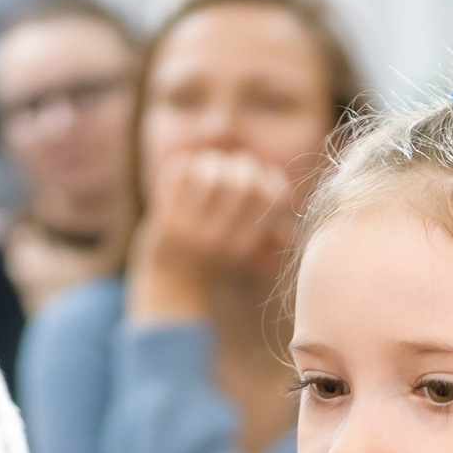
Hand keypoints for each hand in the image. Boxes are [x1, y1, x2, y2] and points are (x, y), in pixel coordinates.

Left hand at [127, 149, 292, 317]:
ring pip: (211, 173)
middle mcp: (220, 240)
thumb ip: (270, 237)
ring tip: (210, 169)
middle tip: (234, 170)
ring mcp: (190, 230)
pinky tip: (186, 174)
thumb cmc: (214, 267)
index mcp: (245, 247)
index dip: (271, 177)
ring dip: (213, 163)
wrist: (170, 290)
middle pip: (245, 183)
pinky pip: (180, 173)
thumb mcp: (248, 255)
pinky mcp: (165, 219)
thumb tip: (287, 219)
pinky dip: (185, 165)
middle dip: (243, 166)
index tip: (262, 178)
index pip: (270, 198)